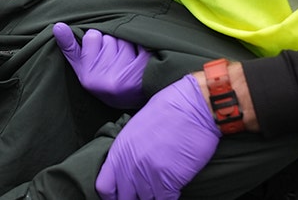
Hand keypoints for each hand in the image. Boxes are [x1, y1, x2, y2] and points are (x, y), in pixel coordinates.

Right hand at [53, 23, 148, 109]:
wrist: (134, 101)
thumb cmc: (103, 79)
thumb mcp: (83, 68)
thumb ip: (70, 47)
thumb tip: (57, 26)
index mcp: (88, 77)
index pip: (91, 36)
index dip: (97, 42)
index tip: (100, 57)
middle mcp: (106, 80)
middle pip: (109, 38)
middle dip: (113, 44)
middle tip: (116, 62)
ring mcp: (126, 77)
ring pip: (124, 40)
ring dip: (127, 46)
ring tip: (127, 63)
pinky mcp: (144, 72)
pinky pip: (141, 45)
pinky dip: (142, 47)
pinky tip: (140, 60)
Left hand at [95, 74, 219, 199]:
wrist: (193, 107)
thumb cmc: (168, 109)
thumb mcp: (136, 126)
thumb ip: (129, 150)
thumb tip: (129, 164)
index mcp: (120, 150)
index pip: (104, 186)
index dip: (112, 194)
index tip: (121, 194)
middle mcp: (130, 165)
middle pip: (125, 198)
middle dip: (134, 197)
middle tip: (145, 192)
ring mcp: (149, 175)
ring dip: (153, 196)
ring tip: (161, 185)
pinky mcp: (169, 181)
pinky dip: (170, 196)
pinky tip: (174, 186)